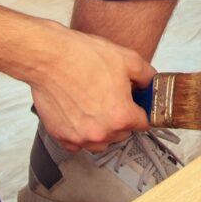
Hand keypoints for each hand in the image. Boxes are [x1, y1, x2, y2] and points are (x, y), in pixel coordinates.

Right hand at [25, 22, 155, 152]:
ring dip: (103, 129)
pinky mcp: (62, 137)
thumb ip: (147, 76)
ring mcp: (80, 137)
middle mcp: (102, 132)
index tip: (137, 104)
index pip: (144, 123)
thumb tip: (151, 84)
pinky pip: (78, 144)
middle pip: (123, 133)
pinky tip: (79, 114)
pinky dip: (81, 134)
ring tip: (95, 106)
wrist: (49, 57)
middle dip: (122, 118)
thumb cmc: (82, 57)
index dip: (141, 110)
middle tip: (112, 97)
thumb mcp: (128, 59)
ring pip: (101, 142)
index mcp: (121, 116)